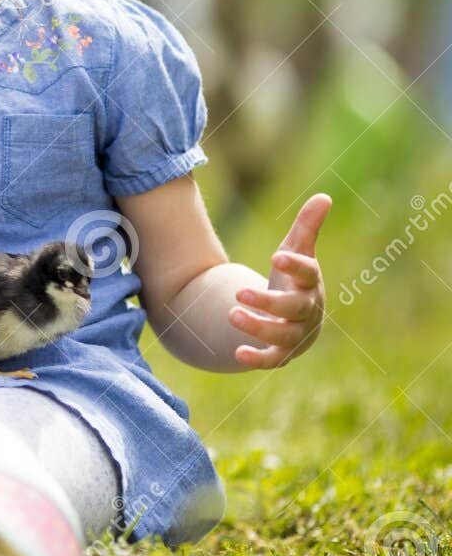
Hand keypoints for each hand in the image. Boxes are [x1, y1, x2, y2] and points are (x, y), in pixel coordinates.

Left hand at [231, 193, 329, 368]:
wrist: (292, 317)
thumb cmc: (292, 279)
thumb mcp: (296, 251)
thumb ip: (307, 227)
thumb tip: (324, 196)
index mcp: (310, 283)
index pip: (308, 273)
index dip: (295, 266)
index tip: (275, 257)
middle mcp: (307, 310)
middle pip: (294, 308)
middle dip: (269, 302)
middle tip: (240, 292)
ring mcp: (296, 333)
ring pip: (282, 335)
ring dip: (258, 327)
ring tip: (231, 314)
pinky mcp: (282, 353)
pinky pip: (272, 359)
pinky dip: (257, 359)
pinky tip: (237, 353)